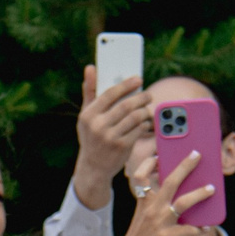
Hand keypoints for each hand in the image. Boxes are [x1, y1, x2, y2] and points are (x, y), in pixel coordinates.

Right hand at [72, 64, 153, 208]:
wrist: (94, 167)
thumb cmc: (92, 136)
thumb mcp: (86, 116)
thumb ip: (89, 92)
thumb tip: (90, 67)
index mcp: (88, 115)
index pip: (109, 94)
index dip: (126, 85)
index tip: (138, 79)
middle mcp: (98, 126)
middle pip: (125, 105)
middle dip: (140, 97)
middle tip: (148, 94)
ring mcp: (110, 138)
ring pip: (135, 117)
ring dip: (145, 110)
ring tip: (147, 108)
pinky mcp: (121, 147)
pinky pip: (139, 130)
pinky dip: (144, 124)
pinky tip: (144, 122)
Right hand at [110, 146, 216, 235]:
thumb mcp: (141, 215)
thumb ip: (154, 203)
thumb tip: (178, 193)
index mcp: (143, 202)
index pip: (141, 176)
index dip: (148, 164)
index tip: (158, 156)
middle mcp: (152, 209)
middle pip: (170, 181)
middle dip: (185, 166)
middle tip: (197, 154)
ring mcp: (160, 223)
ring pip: (183, 203)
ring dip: (199, 194)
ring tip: (211, 189)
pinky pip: (188, 230)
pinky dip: (199, 228)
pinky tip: (206, 226)